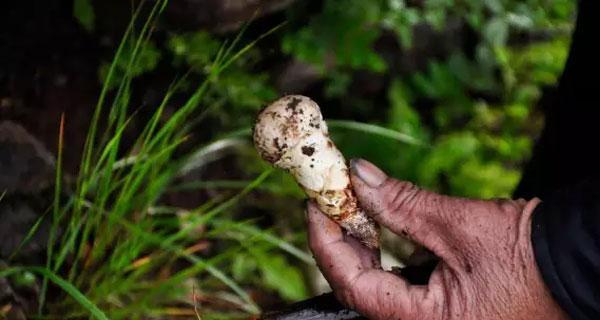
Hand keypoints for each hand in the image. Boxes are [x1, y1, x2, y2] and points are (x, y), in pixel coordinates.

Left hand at [307, 159, 566, 319]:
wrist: (579, 263)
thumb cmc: (531, 253)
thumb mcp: (459, 225)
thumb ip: (401, 204)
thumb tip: (358, 176)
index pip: (353, 285)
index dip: (326, 242)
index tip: (316, 203)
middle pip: (361, 286)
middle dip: (341, 240)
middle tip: (330, 200)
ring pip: (378, 285)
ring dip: (361, 245)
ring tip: (350, 208)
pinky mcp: (444, 307)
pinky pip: (400, 284)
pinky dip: (385, 253)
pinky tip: (378, 228)